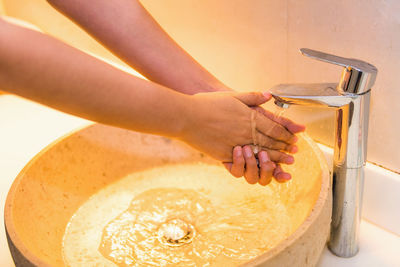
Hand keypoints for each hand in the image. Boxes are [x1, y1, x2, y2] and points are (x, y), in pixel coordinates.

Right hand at [180, 91, 297, 161]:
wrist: (187, 117)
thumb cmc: (208, 104)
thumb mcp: (232, 95)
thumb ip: (252, 96)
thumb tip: (268, 95)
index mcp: (250, 117)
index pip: (275, 128)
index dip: (287, 134)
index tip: (295, 138)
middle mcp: (246, 132)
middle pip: (271, 142)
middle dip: (285, 148)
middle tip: (294, 152)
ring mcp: (236, 144)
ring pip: (261, 153)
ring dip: (275, 158)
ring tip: (285, 162)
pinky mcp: (225, 154)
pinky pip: (244, 162)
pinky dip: (256, 164)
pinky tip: (262, 166)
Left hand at [224, 105, 304, 185]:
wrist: (215, 110)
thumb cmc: (240, 110)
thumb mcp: (262, 113)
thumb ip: (281, 122)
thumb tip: (302, 128)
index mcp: (265, 147)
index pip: (278, 159)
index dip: (285, 160)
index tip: (291, 158)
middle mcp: (254, 158)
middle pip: (267, 173)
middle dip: (274, 172)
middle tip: (272, 163)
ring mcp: (242, 161)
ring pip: (253, 177)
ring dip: (255, 167)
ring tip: (251, 150)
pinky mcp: (229, 161)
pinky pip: (236, 171)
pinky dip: (239, 164)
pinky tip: (238, 151)